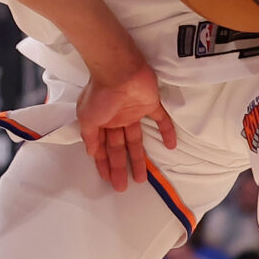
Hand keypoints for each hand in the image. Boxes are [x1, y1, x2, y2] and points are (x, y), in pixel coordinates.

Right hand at [77, 63, 177, 191]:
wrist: (119, 71)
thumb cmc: (100, 95)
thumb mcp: (87, 118)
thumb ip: (90, 137)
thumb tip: (91, 153)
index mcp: (100, 120)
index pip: (102, 146)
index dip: (103, 163)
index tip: (107, 179)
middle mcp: (116, 118)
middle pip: (119, 146)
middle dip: (120, 166)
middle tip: (122, 187)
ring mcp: (133, 111)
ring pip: (137, 139)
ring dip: (139, 158)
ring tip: (141, 179)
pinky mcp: (151, 104)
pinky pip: (161, 120)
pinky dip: (167, 132)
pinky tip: (171, 146)